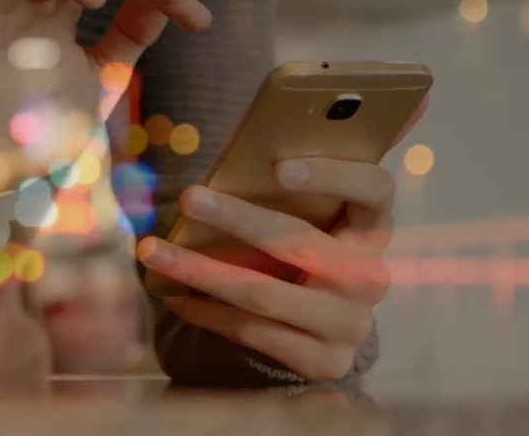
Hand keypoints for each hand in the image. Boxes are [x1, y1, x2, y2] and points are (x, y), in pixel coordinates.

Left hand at [136, 157, 397, 381]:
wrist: (327, 330)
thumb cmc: (304, 256)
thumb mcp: (310, 224)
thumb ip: (284, 199)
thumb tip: (209, 178)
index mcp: (373, 230)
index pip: (375, 190)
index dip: (334, 175)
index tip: (277, 165)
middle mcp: (369, 277)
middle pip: (301, 242)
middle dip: (237, 218)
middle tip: (187, 197)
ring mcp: (349, 325)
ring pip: (264, 294)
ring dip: (200, 271)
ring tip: (153, 251)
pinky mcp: (324, 362)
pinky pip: (252, 332)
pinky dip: (206, 311)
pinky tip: (175, 294)